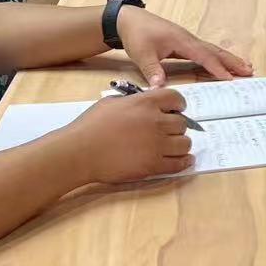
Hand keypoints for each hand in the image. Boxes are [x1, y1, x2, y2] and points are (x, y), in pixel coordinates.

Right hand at [64, 88, 193, 182]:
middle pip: (182, 123)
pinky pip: (179, 164)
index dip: (178, 105)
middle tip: (168, 132)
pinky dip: (184, 162)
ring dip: (181, 144)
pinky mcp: (153, 166)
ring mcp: (157, 145)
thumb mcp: (112, 102)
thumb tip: (144, 104)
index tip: (176, 110)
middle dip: (176, 127)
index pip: (176, 99)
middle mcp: (156, 122)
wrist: (80, 152)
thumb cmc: (90, 125)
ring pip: (185, 143)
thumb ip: (134, 101)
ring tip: (173, 147)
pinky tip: (184, 160)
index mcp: (146, 103)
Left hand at [115, 5, 250, 86]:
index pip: (204, 56)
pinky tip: (223, 64)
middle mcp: (189, 39)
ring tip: (245, 67)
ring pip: (213, 50)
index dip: (217, 68)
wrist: (129, 19)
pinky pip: (206, 51)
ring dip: (229, 59)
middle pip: (215, 51)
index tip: (230, 78)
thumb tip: (159, 87)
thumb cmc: (137, 35)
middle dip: (232, 61)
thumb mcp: (142, 54)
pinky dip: (218, 58)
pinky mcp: (184, 43)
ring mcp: (188, 40)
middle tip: (250, 71)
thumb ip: (153, 70)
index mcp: (182, 41)